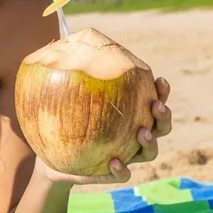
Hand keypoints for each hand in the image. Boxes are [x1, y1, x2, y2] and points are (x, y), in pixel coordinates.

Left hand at [34, 77, 172, 186]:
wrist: (50, 156)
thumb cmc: (61, 119)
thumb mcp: (63, 95)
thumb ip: (70, 72)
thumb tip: (61, 37)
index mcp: (127, 114)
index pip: (151, 100)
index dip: (161, 92)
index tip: (159, 80)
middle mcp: (132, 135)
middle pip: (160, 126)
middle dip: (163, 116)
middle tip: (156, 105)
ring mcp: (126, 156)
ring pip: (150, 152)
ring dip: (150, 142)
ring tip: (142, 132)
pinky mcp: (111, 173)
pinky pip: (123, 174)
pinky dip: (122, 170)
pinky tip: (114, 161)